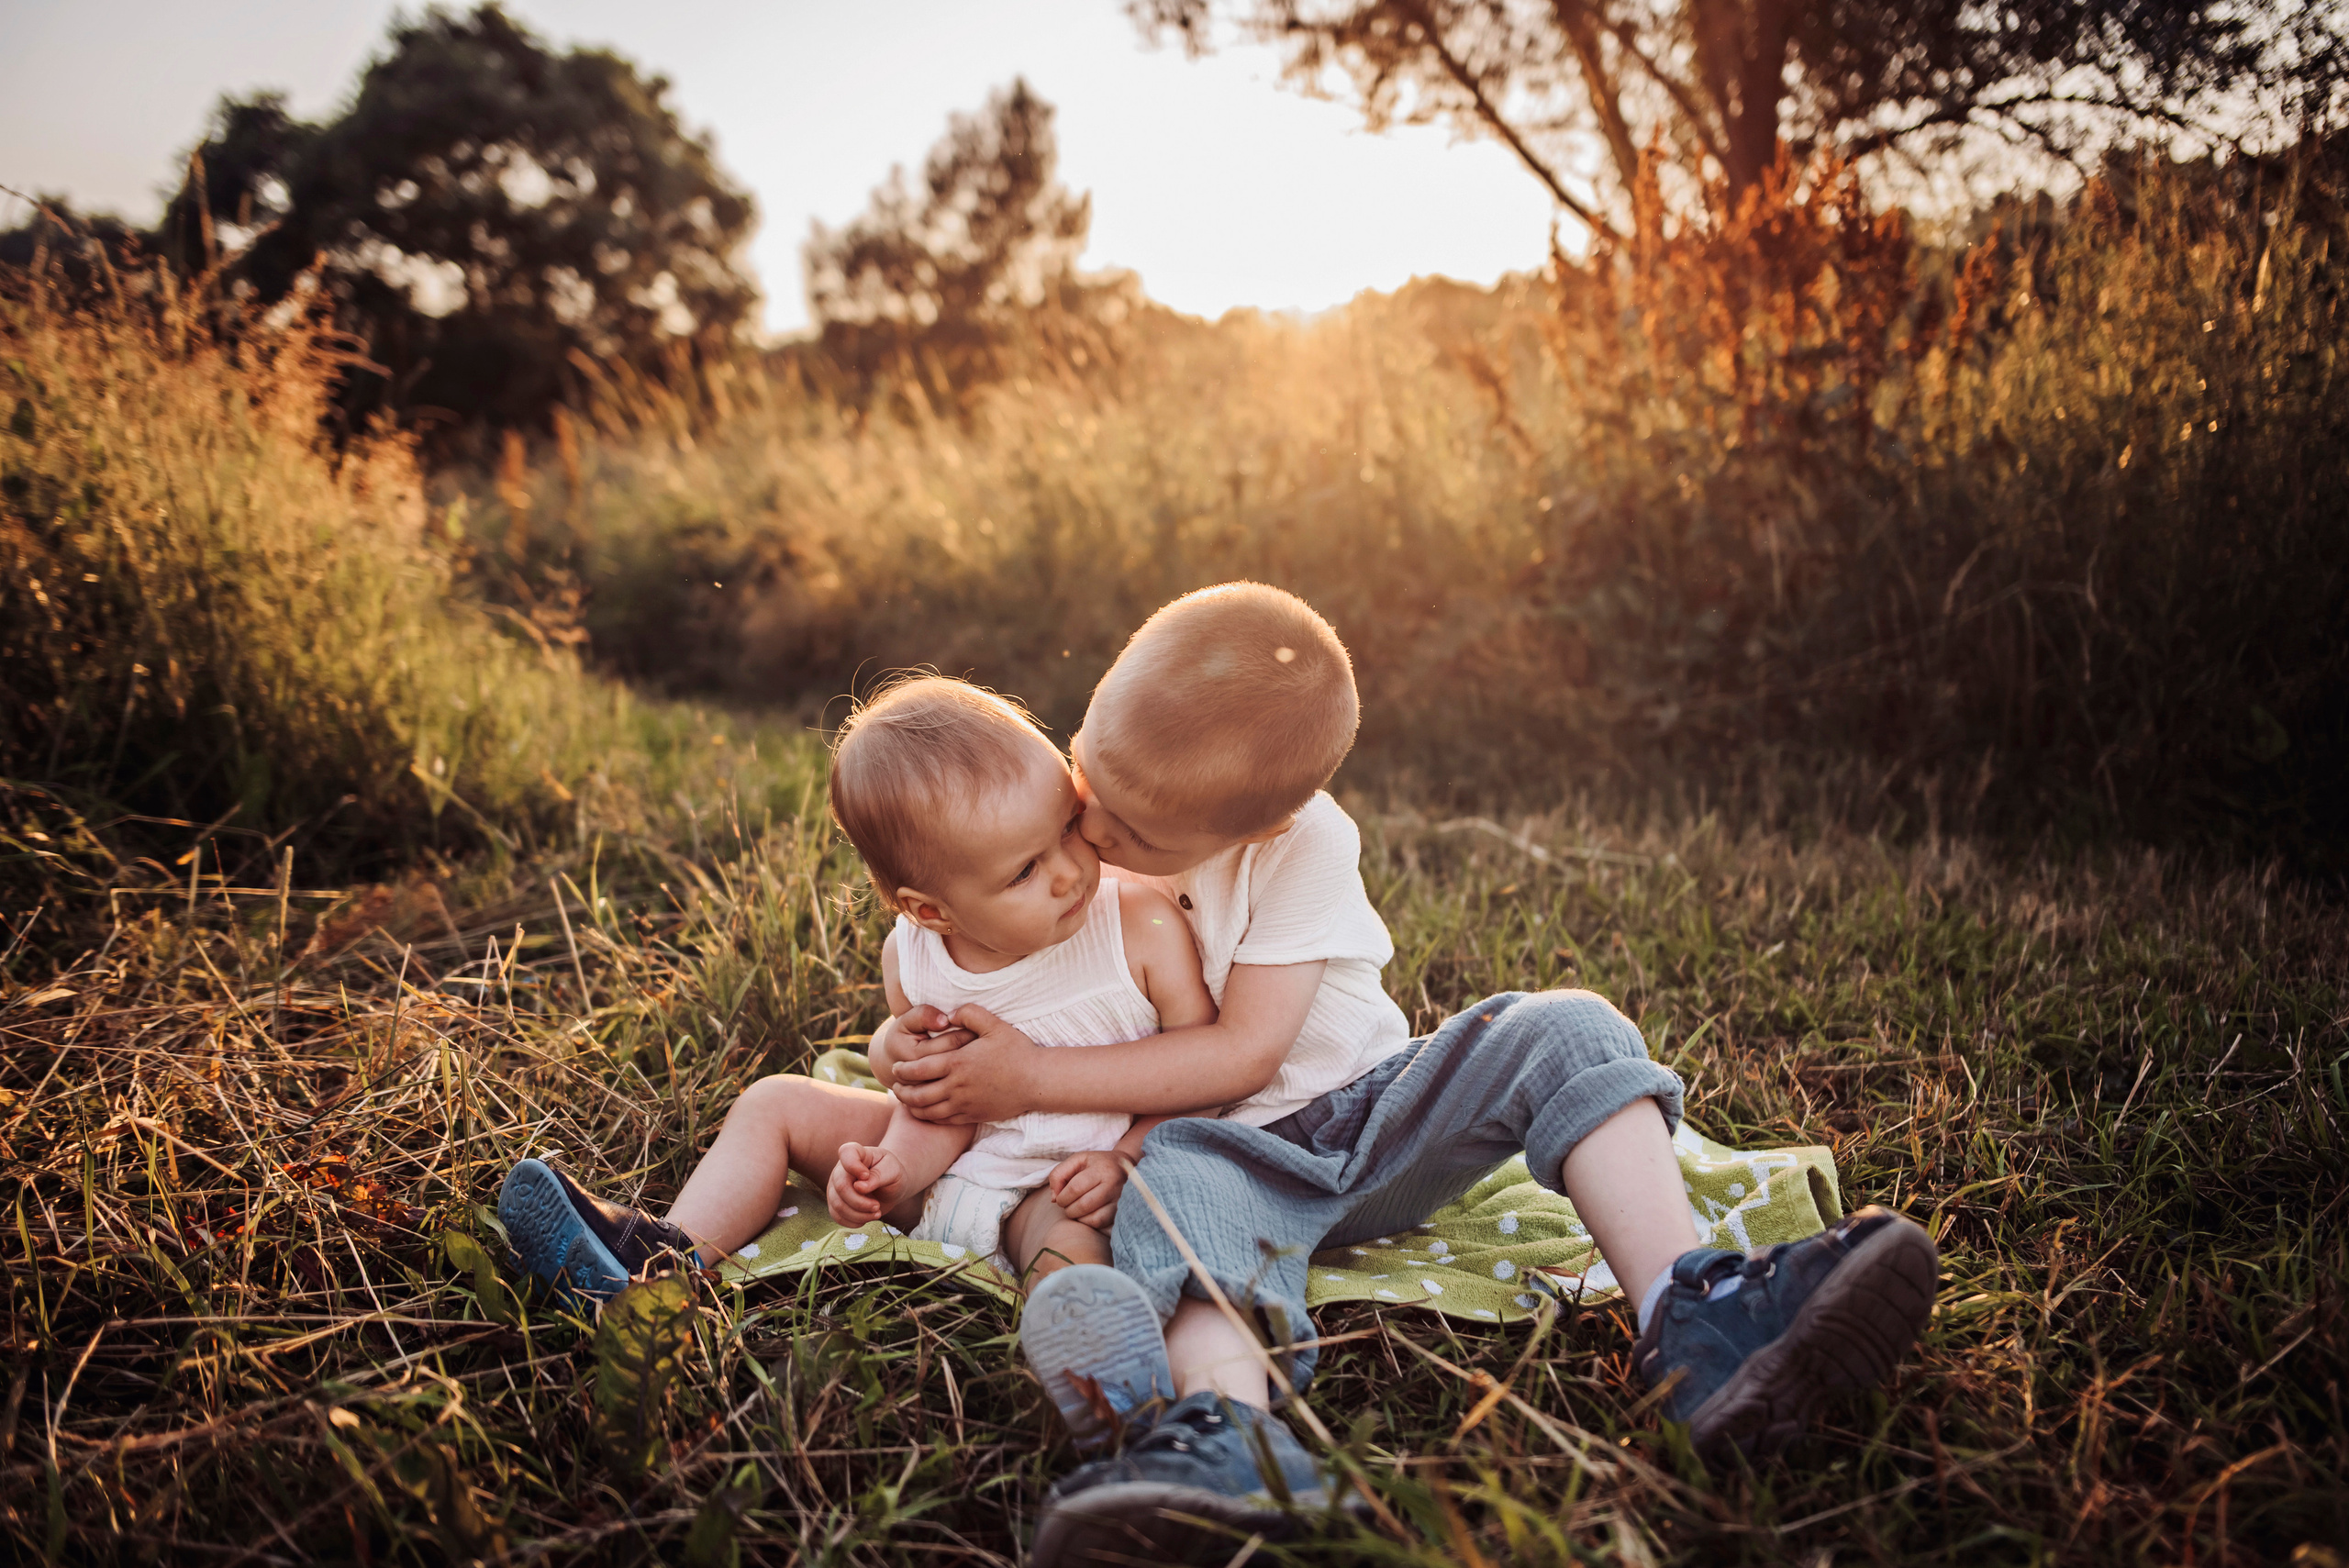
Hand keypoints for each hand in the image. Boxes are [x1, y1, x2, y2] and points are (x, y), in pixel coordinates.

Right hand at [826, 1141, 906, 1226]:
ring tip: (876, 1213)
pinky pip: (837, 1216)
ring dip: (859, 1214)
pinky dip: (853, 1221)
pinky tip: (866, 1218)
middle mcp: (841, 1169)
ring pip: (838, 1205)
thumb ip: (878, 1176)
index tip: (866, 1175)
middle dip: (860, 1202)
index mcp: (856, 1153)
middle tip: (877, 1206)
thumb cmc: (892, 1173)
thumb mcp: (892, 1170)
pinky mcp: (835, 1203)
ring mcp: (835, 1186)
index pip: (846, 1153)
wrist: (890, 1187)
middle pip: (841, 1187)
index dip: (853, 1166)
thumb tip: (859, 1187)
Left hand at [886, 1005, 1042, 1124]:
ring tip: (905, 1100)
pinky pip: (944, 1120)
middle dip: (902, 1090)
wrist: (1037, 1081)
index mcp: (957, 1063)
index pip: (918, 1070)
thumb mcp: (993, 1024)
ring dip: (912, 1106)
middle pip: (917, 1094)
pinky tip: (926, 1112)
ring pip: (928, 1111)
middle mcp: (957, 1087)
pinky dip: (929, 1117)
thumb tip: (947, 1014)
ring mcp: (964, 1104)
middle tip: (895, 1085)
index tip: (895, 1067)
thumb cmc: (1017, 1051)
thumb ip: (968, 1013)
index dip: (902, 1070)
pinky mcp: (973, 1116)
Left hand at [1047, 1150, 1127, 1229]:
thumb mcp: (1077, 1160)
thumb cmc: (1097, 1163)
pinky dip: (1089, 1222)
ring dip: (1078, 1217)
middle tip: (1067, 1205)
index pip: (1075, 1188)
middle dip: (1069, 1209)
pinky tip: (1087, 1214)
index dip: (1062, 1197)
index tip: (1060, 1198)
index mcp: (1101, 1169)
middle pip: (1084, 1205)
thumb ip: (1059, 1174)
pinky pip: (1101, 1224)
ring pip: (1093, 1218)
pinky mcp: (1122, 1211)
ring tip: (1077, 1209)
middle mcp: (1113, 1184)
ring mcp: (1120, 1200)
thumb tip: (1054, 1198)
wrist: (1126, 1166)